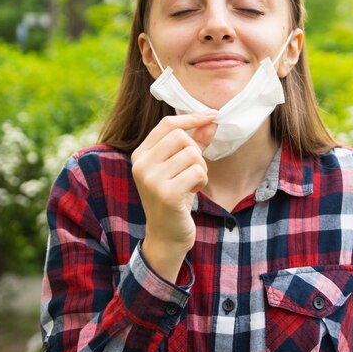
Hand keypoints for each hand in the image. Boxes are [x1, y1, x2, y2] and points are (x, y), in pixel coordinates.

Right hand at [131, 111, 216, 281]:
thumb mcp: (180, 167)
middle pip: (181, 137)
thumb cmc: (174, 198)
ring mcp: (152, 180)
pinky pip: (198, 171)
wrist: (166, 236)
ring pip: (192, 154)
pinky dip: (202, 180)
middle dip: (196, 151)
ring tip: (193, 183)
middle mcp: (141, 165)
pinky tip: (194, 192)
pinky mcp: (167, 194)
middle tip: (195, 170)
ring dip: (201, 169)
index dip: (192, 118)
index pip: (168, 124)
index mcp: (140, 155)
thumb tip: (211, 119)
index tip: (212, 115)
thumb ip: (195, 142)